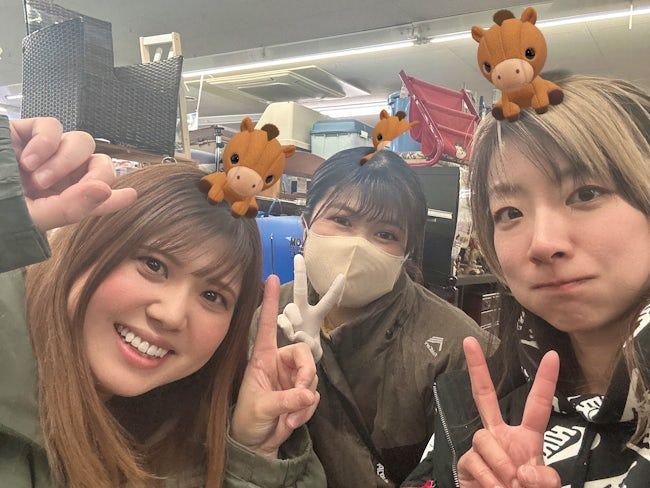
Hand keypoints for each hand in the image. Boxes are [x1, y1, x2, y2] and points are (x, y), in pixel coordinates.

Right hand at [11, 117, 136, 231]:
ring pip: (83, 142)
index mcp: (63, 197)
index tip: (131, 194)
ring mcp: (46, 151)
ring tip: (37, 180)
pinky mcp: (27, 130)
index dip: (116, 196)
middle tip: (71, 189)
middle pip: (100, 163)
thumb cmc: (0, 209)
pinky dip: (45, 143)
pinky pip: (53, 126)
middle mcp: (59, 173)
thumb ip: (72, 207)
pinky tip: (27, 160)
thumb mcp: (36, 217)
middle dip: (94, 174)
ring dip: (65, 162)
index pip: (97, 195)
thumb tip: (105, 189)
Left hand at [231, 275, 319, 457]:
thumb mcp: (262, 407)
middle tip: (303, 394)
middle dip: (306, 375)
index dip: (271, 302)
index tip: (272, 277)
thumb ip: (286, 400)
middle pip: (304, 355)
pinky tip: (292, 422)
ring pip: (312, 377)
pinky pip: (314, 394)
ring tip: (289, 418)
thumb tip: (309, 393)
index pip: (267, 325)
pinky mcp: (301, 393)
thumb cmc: (248, 420)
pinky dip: (307, 411)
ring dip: (305, 400)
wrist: (255, 445)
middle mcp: (279, 363)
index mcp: (263, 357)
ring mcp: (291, 378)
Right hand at [277, 254, 344, 360]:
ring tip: (298, 332)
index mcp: (315, 317)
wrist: (291, 366)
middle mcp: (302, 313)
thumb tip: (299, 334)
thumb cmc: (306, 355)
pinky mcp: (279, 325)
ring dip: (295, 318)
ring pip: (290, 309)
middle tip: (298, 257)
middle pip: (300, 291)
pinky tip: (290, 334)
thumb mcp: (315, 353)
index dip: (335, 290)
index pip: (327, 302)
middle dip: (299, 273)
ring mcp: (289, 318)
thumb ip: (311, 346)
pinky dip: (286, 326)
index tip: (342, 276)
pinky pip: (281, 320)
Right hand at [457, 337, 560, 487]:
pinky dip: (489, 479)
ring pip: (484, 438)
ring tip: (510, 484)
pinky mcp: (466, 462)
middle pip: (484, 396)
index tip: (552, 355)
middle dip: (477, 368)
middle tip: (469, 341)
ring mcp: (481, 448)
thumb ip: (544, 478)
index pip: (537, 405)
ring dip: (501, 464)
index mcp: (526, 437)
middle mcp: (500, 435)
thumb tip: (522, 469)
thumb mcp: (544, 487)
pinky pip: (475, 460)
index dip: (545, 381)